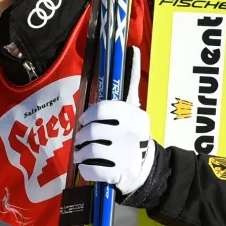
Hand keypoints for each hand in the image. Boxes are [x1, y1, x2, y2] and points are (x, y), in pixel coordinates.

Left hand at [73, 45, 154, 196]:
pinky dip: (85, 169)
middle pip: (91, 130)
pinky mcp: (117, 175)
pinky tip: (91, 167)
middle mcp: (132, 134)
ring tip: (85, 153)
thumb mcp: (134, 111)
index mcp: (136, 117)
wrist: (145, 171)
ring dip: (80, 152)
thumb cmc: (132, 137)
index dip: (88, 115)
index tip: (86, 120)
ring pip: (87, 149)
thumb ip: (130, 84)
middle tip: (84, 139)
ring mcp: (125, 155)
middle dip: (82, 136)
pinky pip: (89, 169)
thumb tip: (132, 50)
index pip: (103, 109)